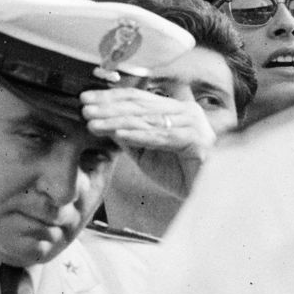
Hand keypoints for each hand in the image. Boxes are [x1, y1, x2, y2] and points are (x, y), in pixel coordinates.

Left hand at [80, 86, 215, 196]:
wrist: (208, 196)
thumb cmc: (179, 174)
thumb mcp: (146, 153)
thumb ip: (129, 137)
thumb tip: (103, 122)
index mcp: (175, 109)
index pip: (138, 98)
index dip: (110, 97)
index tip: (85, 99)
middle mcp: (187, 111)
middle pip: (140, 105)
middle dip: (109, 107)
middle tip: (84, 109)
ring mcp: (194, 124)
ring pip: (148, 120)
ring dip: (117, 121)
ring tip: (94, 123)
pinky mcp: (198, 140)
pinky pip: (162, 136)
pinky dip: (139, 136)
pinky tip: (118, 136)